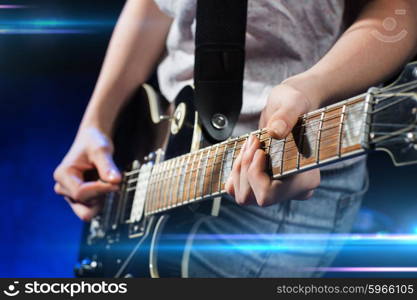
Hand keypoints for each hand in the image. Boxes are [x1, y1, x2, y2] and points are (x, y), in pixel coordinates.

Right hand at [53, 127, 121, 220]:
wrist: (93, 141)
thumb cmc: (94, 143)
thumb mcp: (102, 150)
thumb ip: (107, 166)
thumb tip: (115, 181)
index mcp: (63, 175)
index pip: (81, 193)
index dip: (101, 189)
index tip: (116, 182)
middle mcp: (62, 187)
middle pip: (84, 205)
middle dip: (100, 197)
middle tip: (110, 182)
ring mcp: (69, 194)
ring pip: (88, 210)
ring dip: (102, 198)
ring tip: (105, 181)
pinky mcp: (78, 199)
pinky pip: (92, 208)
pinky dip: (102, 199)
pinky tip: (104, 185)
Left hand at [225, 83, 320, 205]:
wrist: (291, 107)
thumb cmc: (295, 104)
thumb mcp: (292, 103)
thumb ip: (286, 116)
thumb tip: (275, 132)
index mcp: (307, 178)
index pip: (269, 194)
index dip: (255, 173)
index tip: (259, 149)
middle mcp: (294, 190)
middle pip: (253, 197)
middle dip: (244, 169)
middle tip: (252, 142)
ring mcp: (280, 190)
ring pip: (245, 197)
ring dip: (240, 170)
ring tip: (249, 146)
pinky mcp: (267, 185)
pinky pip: (242, 192)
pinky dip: (237, 175)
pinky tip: (245, 156)